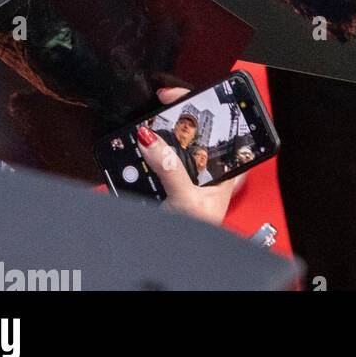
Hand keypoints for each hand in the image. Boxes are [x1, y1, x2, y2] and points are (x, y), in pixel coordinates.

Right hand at [137, 87, 241, 225]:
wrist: (177, 261)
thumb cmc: (199, 233)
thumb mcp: (186, 199)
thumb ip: (171, 169)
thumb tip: (151, 140)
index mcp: (221, 165)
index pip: (213, 124)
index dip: (195, 104)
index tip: (172, 95)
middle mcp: (205, 165)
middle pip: (186, 131)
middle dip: (167, 121)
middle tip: (152, 112)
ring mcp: (184, 172)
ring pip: (167, 145)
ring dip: (151, 140)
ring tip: (141, 135)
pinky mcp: (165, 181)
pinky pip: (152, 161)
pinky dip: (141, 156)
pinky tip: (134, 153)